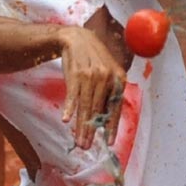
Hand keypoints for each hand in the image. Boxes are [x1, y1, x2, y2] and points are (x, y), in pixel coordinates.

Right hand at [59, 27, 127, 148]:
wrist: (77, 38)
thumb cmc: (93, 59)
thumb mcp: (107, 73)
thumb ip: (108, 93)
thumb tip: (107, 119)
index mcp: (118, 78)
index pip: (115, 107)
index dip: (111, 126)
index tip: (108, 142)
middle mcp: (106, 77)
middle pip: (98, 110)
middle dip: (92, 131)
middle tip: (86, 146)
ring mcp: (91, 75)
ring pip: (86, 106)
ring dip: (81, 126)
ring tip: (78, 141)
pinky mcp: (76, 74)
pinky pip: (72, 95)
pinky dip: (69, 108)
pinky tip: (66, 119)